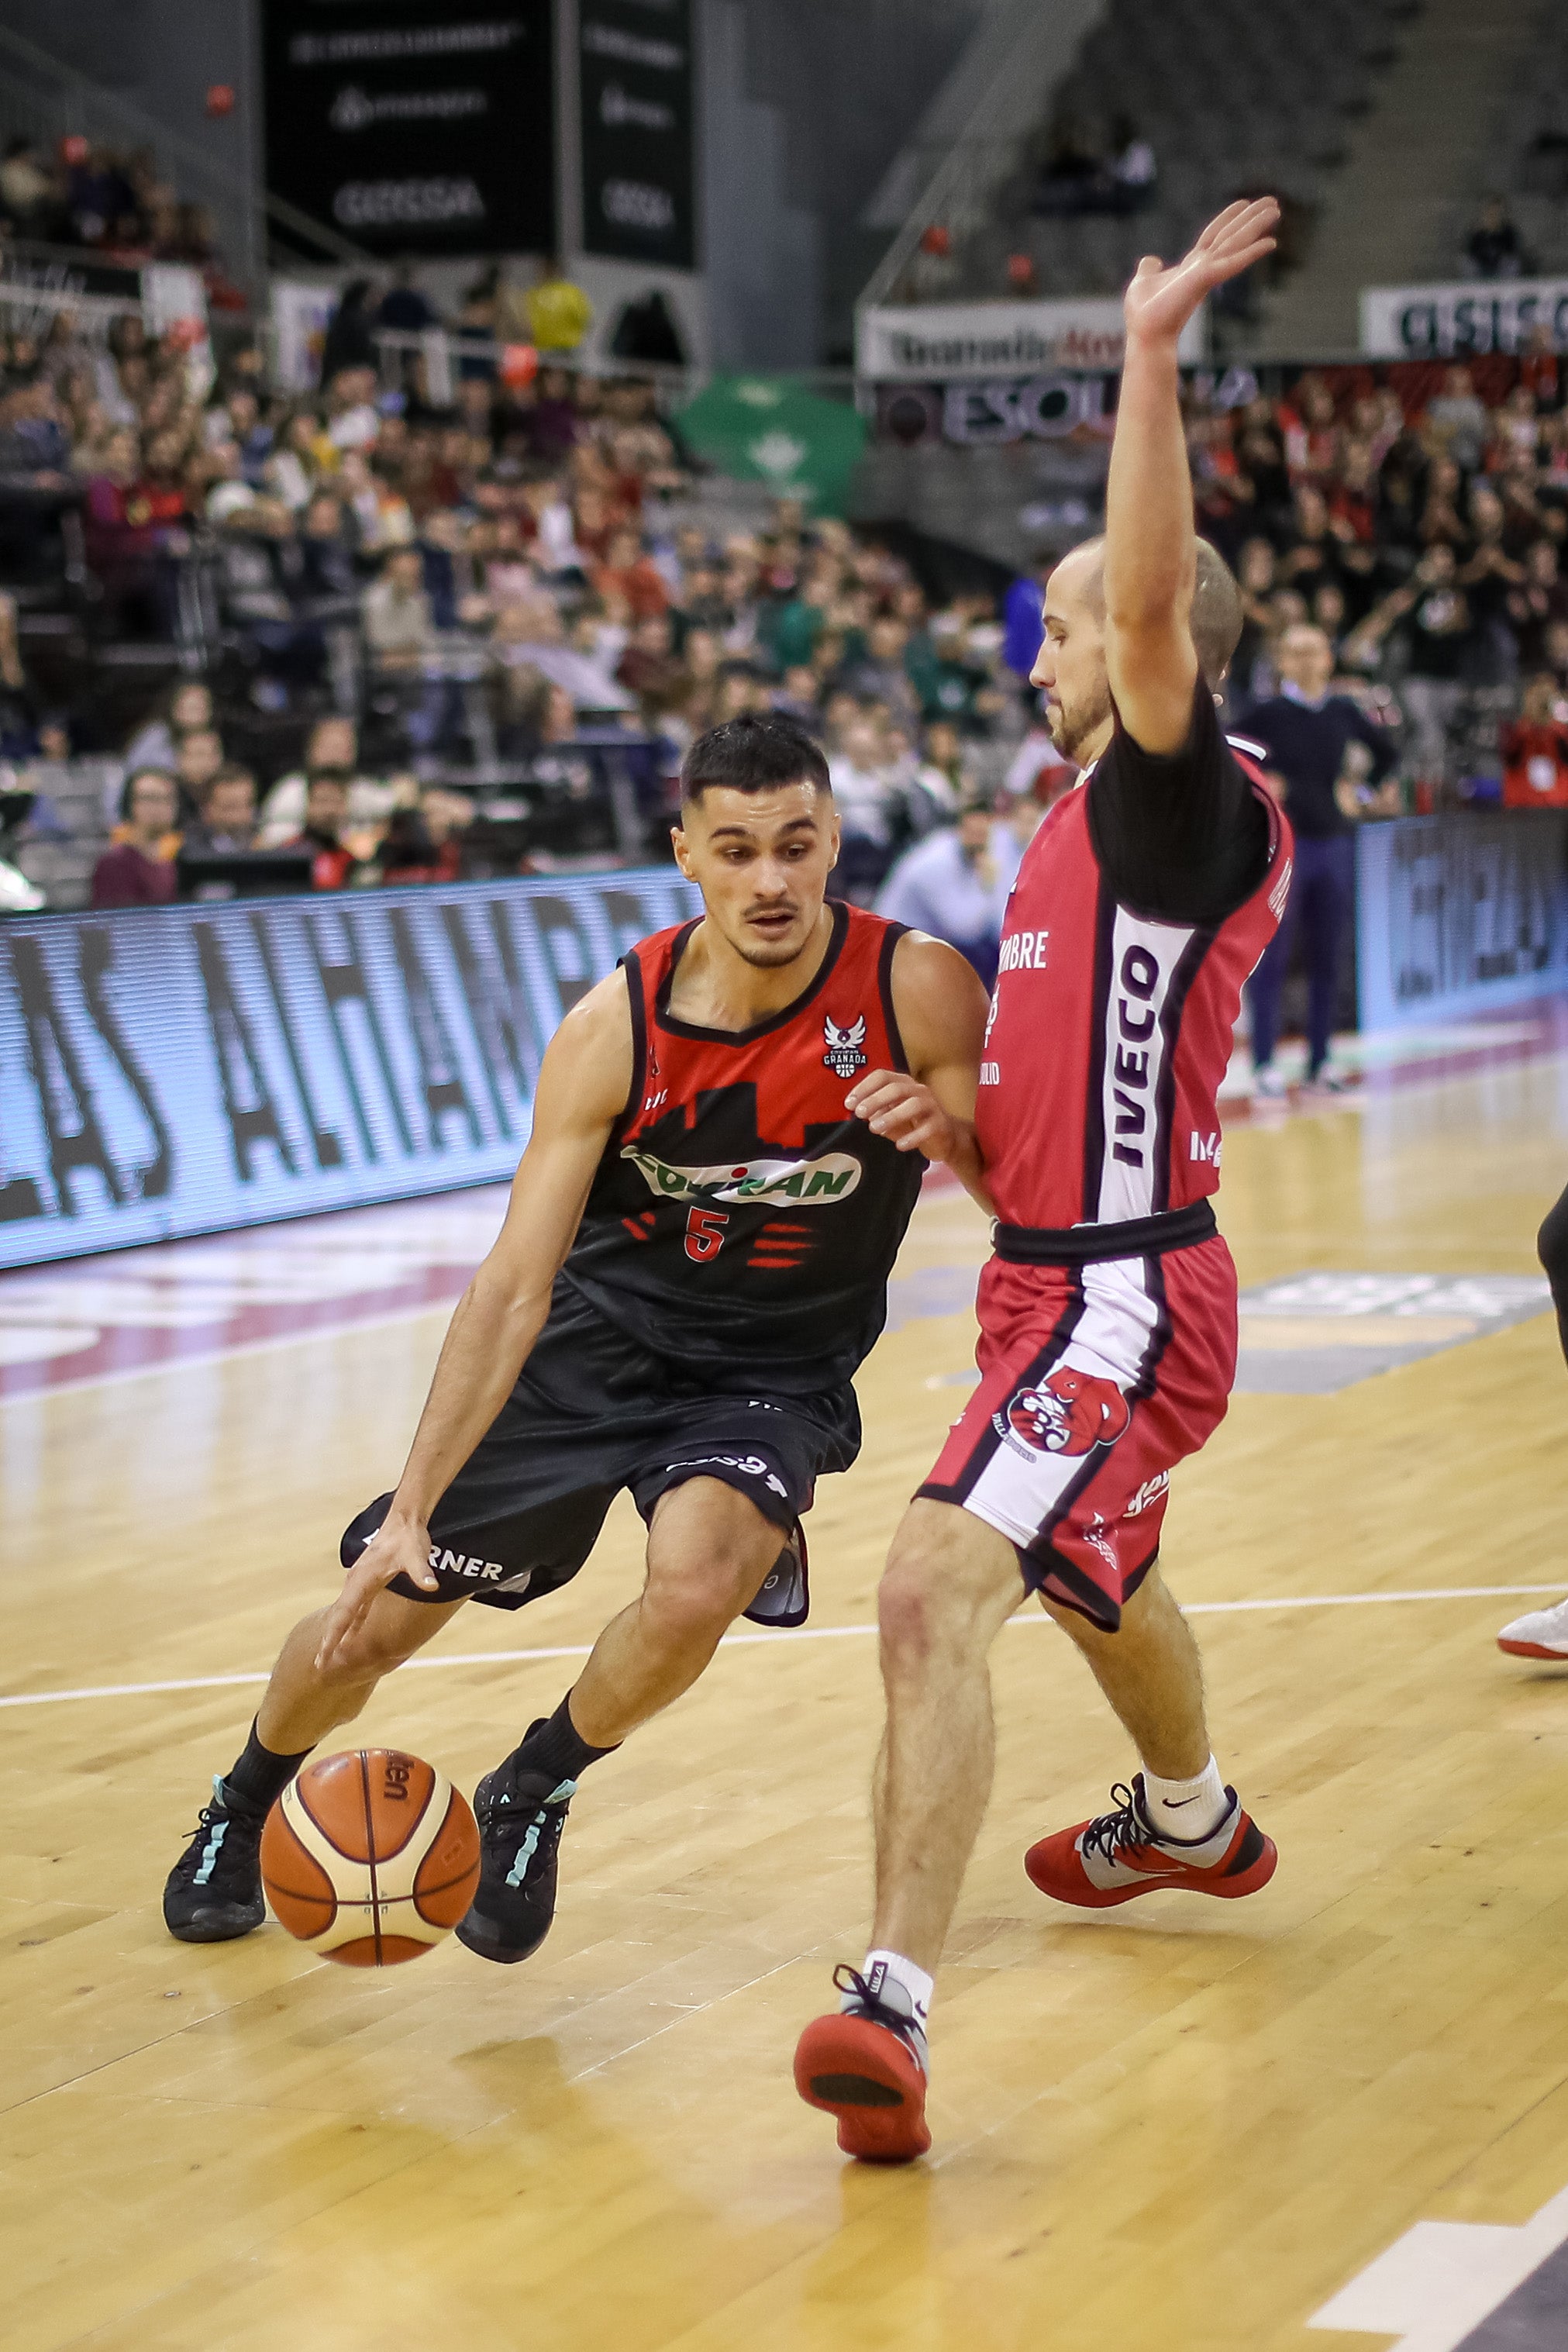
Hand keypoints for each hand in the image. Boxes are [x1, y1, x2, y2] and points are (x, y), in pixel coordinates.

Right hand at [314, 1511, 438, 1672]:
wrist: (405, 1518)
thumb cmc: (409, 1537)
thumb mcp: (416, 1554)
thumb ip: (421, 1571)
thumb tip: (431, 1586)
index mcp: (361, 1580)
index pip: (343, 1614)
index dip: (333, 1637)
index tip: (323, 1655)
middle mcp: (355, 1582)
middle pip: (338, 1618)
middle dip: (328, 1642)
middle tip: (318, 1666)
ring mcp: (359, 1582)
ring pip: (344, 1614)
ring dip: (336, 1635)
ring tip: (328, 1657)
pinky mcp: (367, 1582)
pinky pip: (354, 1609)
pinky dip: (348, 1624)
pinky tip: (348, 1636)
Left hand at [847, 1068, 961, 1159]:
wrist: (944, 1138)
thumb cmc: (913, 1124)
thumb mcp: (890, 1115)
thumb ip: (874, 1112)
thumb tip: (856, 1112)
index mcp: (903, 1084)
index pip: (882, 1076)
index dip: (864, 1087)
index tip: (849, 1103)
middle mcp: (918, 1091)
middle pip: (896, 1088)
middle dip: (875, 1100)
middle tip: (860, 1113)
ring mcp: (931, 1106)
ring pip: (913, 1105)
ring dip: (892, 1116)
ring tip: (875, 1128)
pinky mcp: (940, 1124)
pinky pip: (927, 1128)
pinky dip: (912, 1137)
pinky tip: (900, 1145)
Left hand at [1123, 197, 1278, 347]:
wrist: (1145, 333)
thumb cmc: (1143, 314)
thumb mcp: (1143, 282)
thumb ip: (1149, 269)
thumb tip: (1149, 262)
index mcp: (1191, 266)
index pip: (1213, 236)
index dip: (1227, 218)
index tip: (1243, 203)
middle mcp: (1204, 267)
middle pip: (1231, 235)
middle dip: (1251, 218)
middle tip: (1273, 202)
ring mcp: (1207, 272)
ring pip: (1237, 242)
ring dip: (1257, 225)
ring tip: (1276, 209)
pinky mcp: (1207, 278)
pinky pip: (1234, 262)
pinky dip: (1253, 252)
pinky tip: (1271, 243)